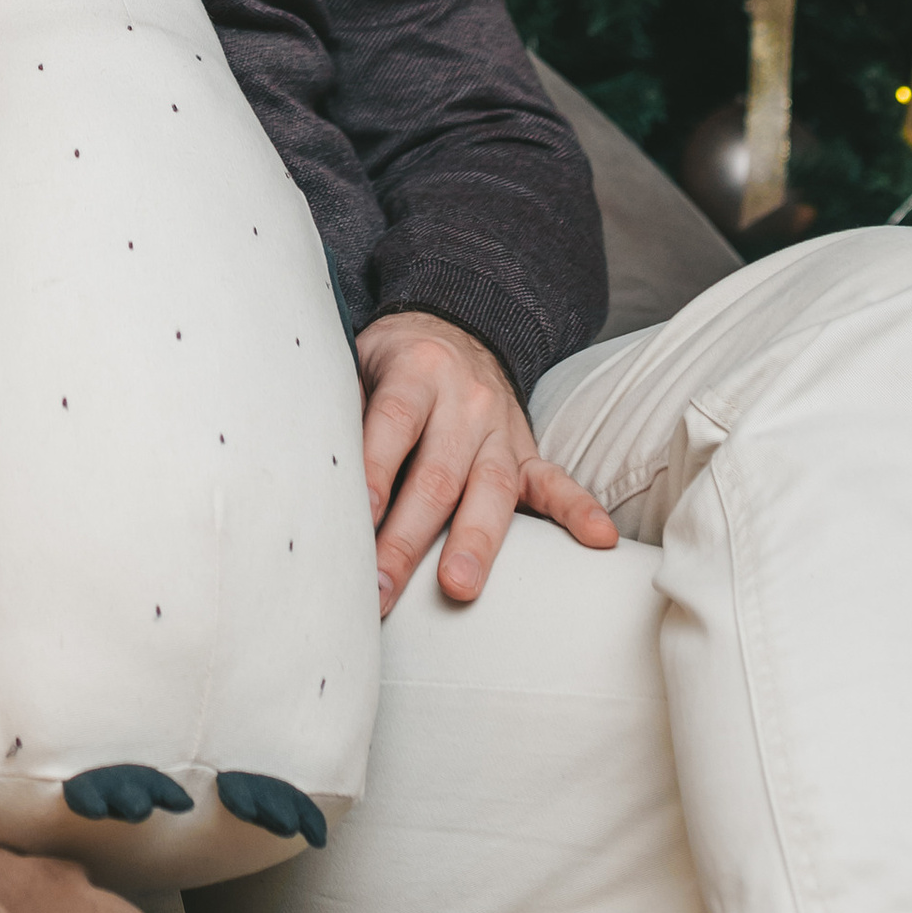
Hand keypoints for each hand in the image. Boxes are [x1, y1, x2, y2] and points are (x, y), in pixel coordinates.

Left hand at [353, 309, 618, 614]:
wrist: (457, 324)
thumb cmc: (394, 361)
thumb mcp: (360, 360)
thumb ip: (344, 406)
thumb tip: (312, 466)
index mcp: (416, 372)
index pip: (392, 425)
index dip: (373, 473)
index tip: (352, 520)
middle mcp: (463, 401)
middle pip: (436, 475)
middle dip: (407, 537)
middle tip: (380, 588)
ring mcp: (500, 429)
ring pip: (490, 490)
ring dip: (474, 543)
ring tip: (458, 588)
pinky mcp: (526, 452)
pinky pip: (555, 481)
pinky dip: (578, 510)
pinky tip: (599, 539)